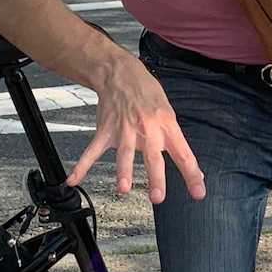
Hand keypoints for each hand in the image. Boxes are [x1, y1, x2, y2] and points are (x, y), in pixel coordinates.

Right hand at [68, 53, 205, 203]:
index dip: (192, 174)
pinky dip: (82, 165)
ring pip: (125, 152)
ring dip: (124, 170)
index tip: (198, 193)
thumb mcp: (168, 114)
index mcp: (167, 126)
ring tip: (124, 188)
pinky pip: (93, 150)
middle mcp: (147, 128)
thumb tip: (191, 170)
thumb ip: (175, 142)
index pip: (183, 153)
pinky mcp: (106, 130)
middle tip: (157, 196)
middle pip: (153, 155)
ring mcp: (124, 129)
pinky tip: (74, 179)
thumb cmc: (147, 95)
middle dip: (155, 177)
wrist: (120, 74)